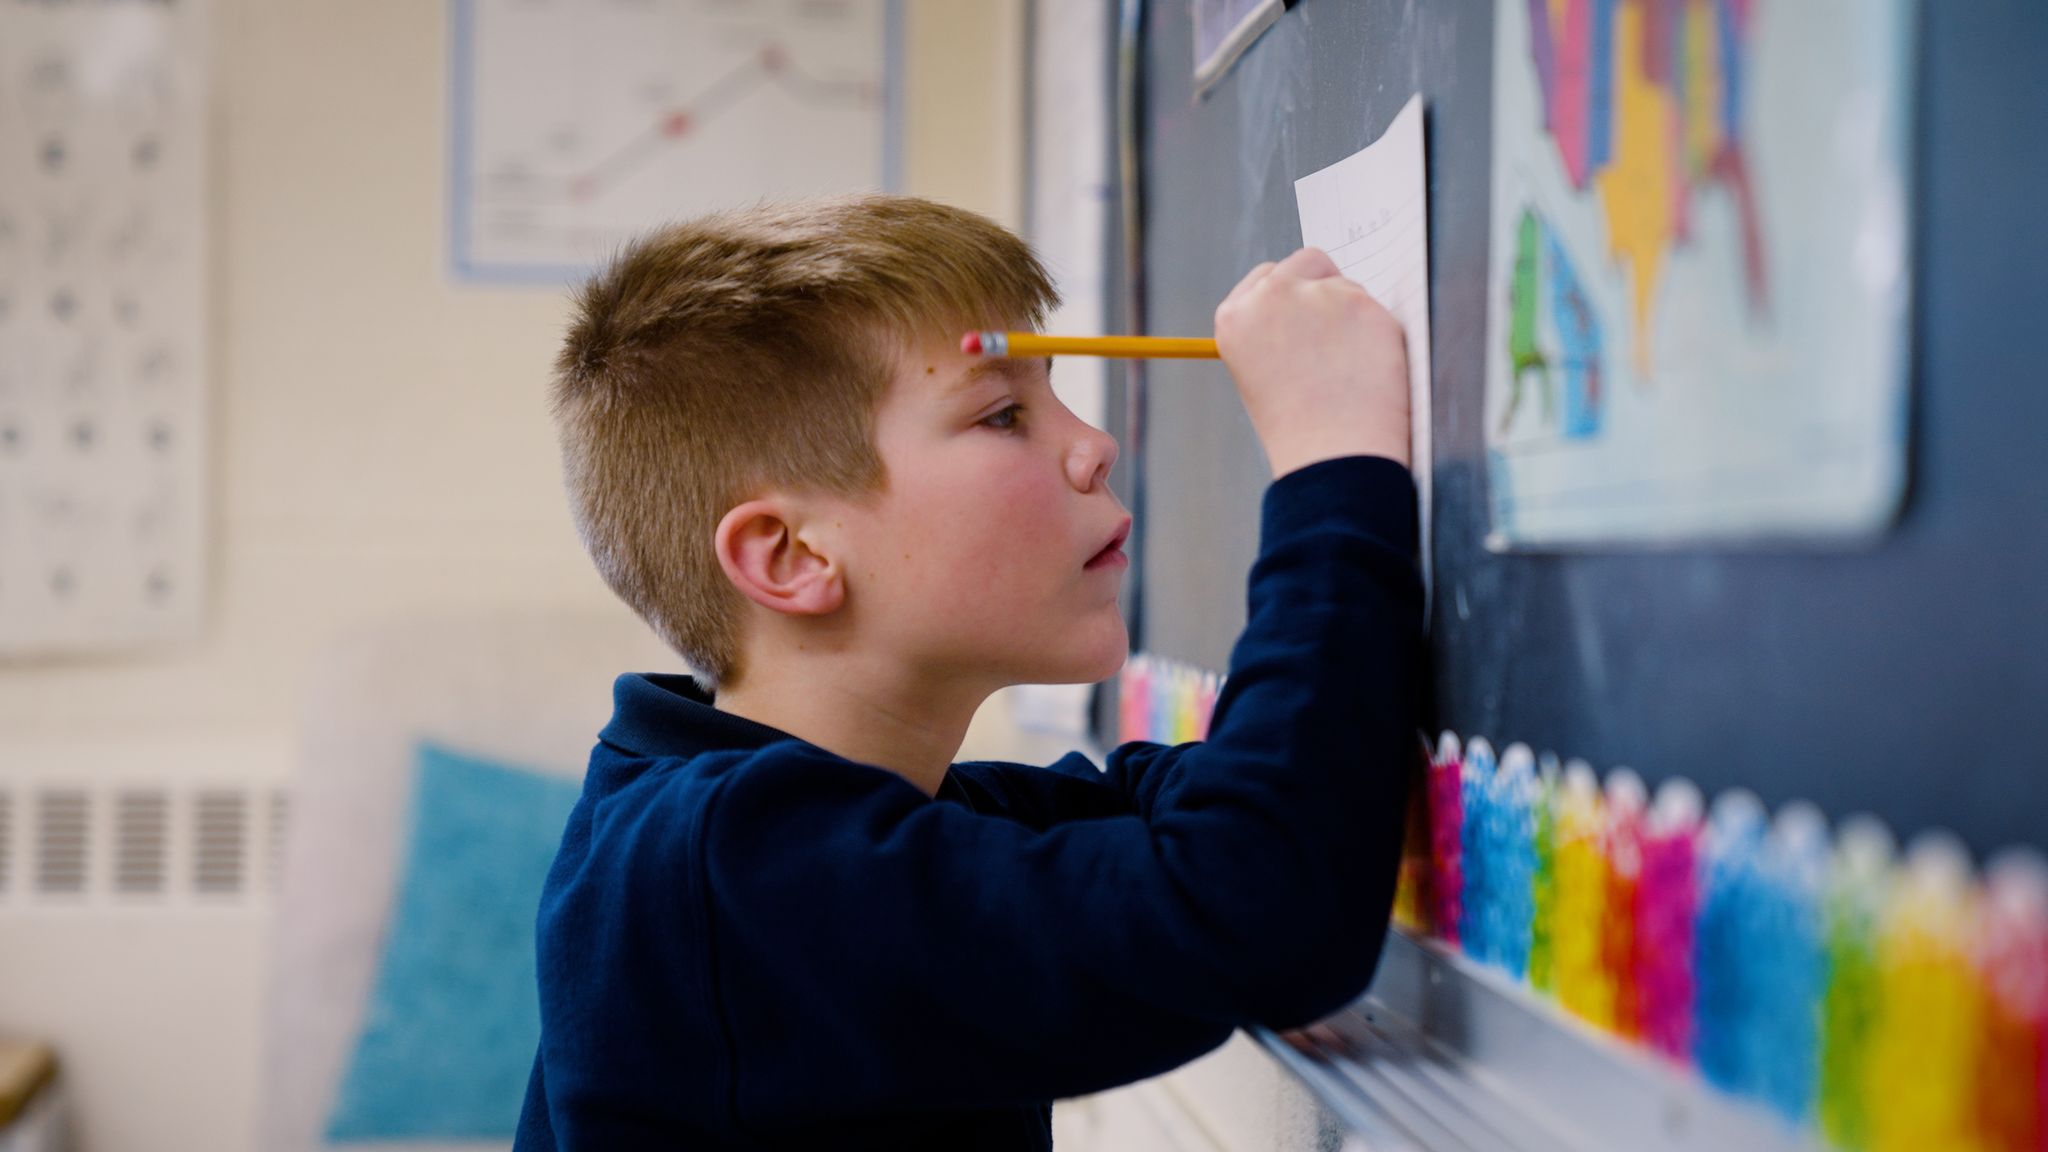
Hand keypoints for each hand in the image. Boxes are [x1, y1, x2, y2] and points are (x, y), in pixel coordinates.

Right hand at [1213, 248, 1410, 476]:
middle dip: (1322, 288)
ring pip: (1346, 285)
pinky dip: (1377, 333)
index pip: (1267, 277)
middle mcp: (1270, 296)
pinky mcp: (1362, 303)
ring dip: (1351, 315)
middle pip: (1306, 262)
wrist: (1333, 455)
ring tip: (1347, 369)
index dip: (1290, 297)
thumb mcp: (1260, 371)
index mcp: (1235, 316)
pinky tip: (1369, 368)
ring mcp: (1318, 296)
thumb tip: (1310, 305)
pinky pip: (1376, 307)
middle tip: (1333, 336)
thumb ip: (1276, 329)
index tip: (1303, 320)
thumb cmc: (1298, 427)